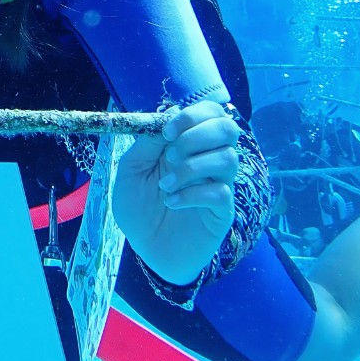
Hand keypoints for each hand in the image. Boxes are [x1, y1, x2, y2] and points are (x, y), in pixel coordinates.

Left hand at [112, 100, 240, 283]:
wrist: (145, 248)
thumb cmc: (138, 207)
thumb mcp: (131, 170)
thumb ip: (147, 143)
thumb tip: (168, 114)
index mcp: (189, 143)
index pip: (210, 112)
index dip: (192, 115)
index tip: (167, 132)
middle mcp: (209, 159)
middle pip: (228, 128)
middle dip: (197, 136)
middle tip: (171, 155)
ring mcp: (219, 184)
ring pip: (229, 159)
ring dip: (192, 168)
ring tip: (166, 185)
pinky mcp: (223, 211)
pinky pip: (221, 192)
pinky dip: (192, 194)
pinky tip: (172, 203)